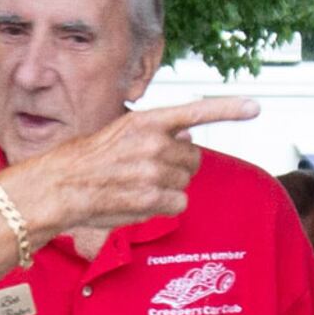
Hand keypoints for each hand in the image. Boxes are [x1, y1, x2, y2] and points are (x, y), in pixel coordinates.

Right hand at [16, 96, 259, 236]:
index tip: (255, 107)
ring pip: (184, 183)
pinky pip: (178, 205)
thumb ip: (156, 133)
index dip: (228, 110)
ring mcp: (154, 172)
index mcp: (146, 121)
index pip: (195, 112)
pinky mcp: (152, 199)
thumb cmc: (85, 161)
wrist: (58, 186)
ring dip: (167, 188)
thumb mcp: (120, 133)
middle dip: (177, 167)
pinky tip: (137, 202)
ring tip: (134, 186)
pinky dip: (163, 207)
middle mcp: (154, 143)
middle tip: (146, 171)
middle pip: (192, 159)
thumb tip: (187, 136)